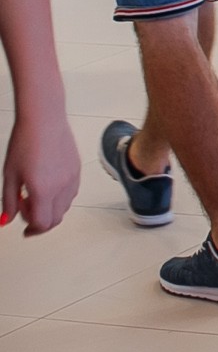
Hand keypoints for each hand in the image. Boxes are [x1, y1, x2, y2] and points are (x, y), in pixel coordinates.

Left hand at [1, 110, 77, 233]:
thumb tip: (7, 220)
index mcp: (43, 191)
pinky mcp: (77, 170)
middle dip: (40, 221)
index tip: (25, 231)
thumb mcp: (9, 175)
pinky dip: (59, 198)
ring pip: (64, 207)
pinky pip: (71, 194)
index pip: (42, 223)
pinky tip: (46, 186)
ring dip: (50, 209)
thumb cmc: (25, 142)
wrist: (44, 120)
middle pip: (55, 219)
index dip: (32, 230)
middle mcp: (62, 188)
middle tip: (25, 212)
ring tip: (34, 195)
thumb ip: (8, 201)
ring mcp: (72, 179)